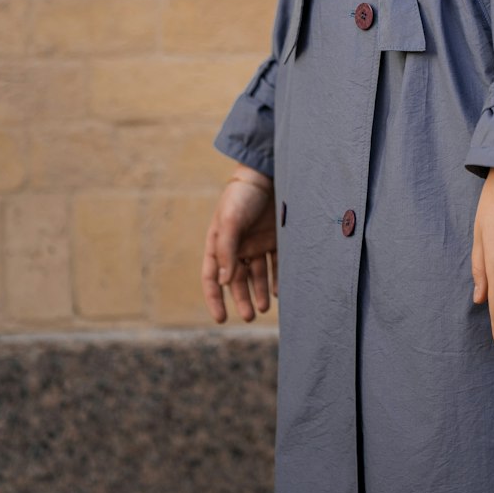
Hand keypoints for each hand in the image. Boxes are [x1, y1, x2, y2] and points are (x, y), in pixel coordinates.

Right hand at [202, 165, 278, 324]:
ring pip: (257, 276)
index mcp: (218, 244)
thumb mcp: (230, 222)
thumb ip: (227, 251)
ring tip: (265, 308)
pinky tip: (280, 292)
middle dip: (242, 300)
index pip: (213, 277)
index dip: (215, 298)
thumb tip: (224, 281)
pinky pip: (275, 265)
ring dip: (260, 292)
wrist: (267, 174)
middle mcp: (237, 247)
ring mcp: (256, 244)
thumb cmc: (242, 197)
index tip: (221, 318)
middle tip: (250, 316)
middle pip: (237, 281)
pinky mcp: (274, 240)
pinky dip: (277, 279)